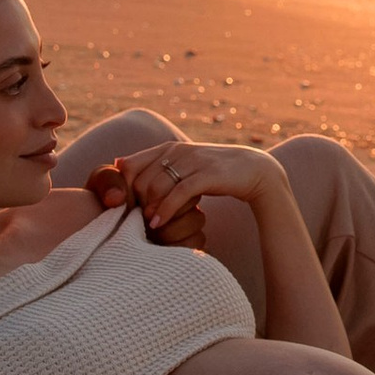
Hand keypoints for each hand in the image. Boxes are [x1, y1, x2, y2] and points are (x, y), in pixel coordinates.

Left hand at [94, 138, 288, 246]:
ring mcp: (193, 161)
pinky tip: (158, 224)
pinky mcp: (207, 174)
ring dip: (149, 209)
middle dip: (135, 202)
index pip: (130, 165)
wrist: (254, 170)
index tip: (123, 209)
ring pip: (156, 186)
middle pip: (140, 178)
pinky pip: (178, 193)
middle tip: (136, 221)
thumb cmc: (215, 173)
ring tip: (147, 225)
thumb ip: (157, 167)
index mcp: (169, 148)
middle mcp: (178, 151)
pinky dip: (165, 210)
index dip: (121, 188)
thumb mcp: (184, 167)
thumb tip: (120, 164)